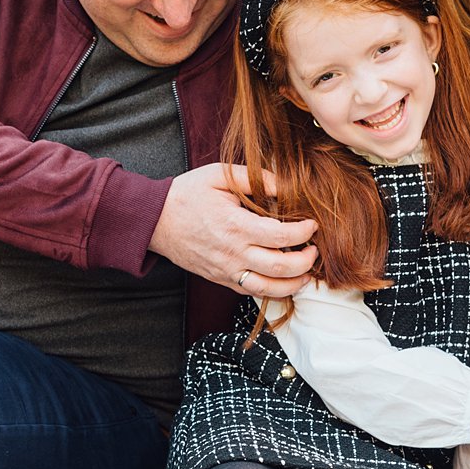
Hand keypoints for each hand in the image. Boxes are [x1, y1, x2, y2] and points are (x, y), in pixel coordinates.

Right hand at [149, 163, 317, 297]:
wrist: (154, 220)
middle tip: (315, 249)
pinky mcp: (220, 279)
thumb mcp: (219, 175)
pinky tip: (284, 280)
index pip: (282, 236)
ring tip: (306, 272)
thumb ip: (256, 179)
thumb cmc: (187, 194)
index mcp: (235, 225)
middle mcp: (233, 253)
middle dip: (306, 261)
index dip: (304, 232)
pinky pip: (251, 292)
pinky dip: (273, 291)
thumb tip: (286, 185)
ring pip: (269, 289)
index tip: (313, 224)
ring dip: (294, 284)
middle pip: (281, 268)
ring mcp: (226, 271)